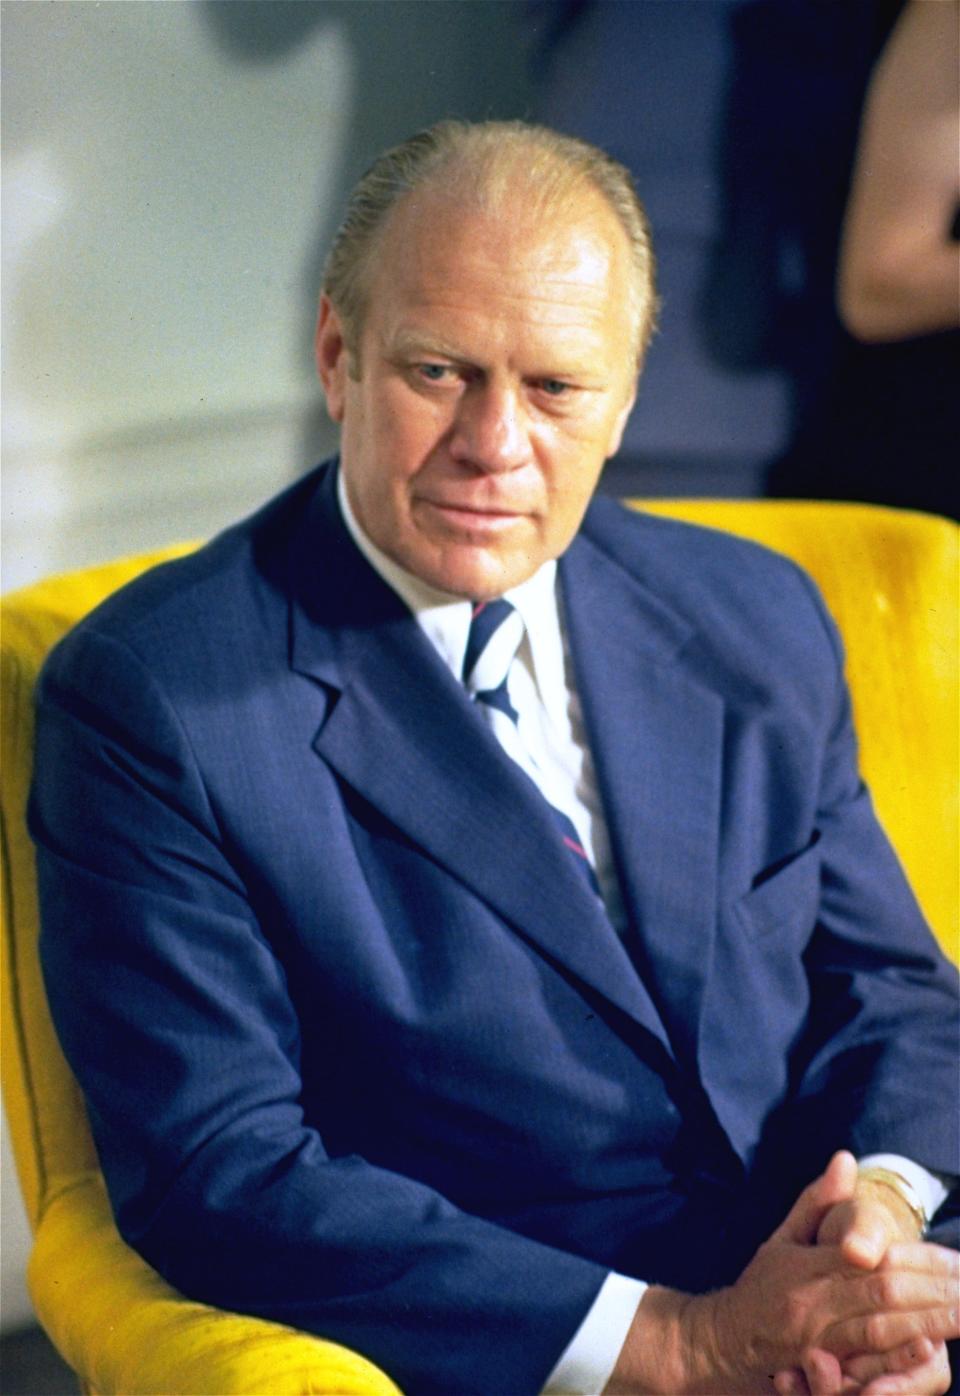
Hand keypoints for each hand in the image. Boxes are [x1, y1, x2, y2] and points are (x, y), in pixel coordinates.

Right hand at [603, 1152, 958, 1394]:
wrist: (722, 1339)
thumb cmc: (760, 1287)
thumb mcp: (782, 1237)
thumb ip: (818, 1201)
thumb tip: (846, 1159)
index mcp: (809, 1263)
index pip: (873, 1257)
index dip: (919, 1259)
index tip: (956, 1259)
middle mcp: (814, 1298)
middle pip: (884, 1292)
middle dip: (935, 1289)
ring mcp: (817, 1338)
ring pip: (882, 1327)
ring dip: (930, 1321)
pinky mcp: (819, 1368)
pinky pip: (865, 1363)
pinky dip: (900, 1356)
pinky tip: (931, 1349)